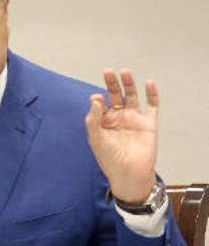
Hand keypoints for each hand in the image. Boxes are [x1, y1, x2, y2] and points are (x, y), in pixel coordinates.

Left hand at [85, 68, 157, 202]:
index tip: (97, 99)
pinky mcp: (148, 123)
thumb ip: (93, 119)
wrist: (129, 174)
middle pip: (115, 95)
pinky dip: (151, 94)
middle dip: (112, 83)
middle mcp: (118, 118)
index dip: (97, 99)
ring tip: (125, 72)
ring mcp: (133, 119)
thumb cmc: (109, 159)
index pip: (99, 103)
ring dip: (129, 84)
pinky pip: (151, 105)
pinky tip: (148, 83)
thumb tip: (95, 98)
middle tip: (108, 72)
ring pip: (132, 96)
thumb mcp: (96, 139)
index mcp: (103, 121)